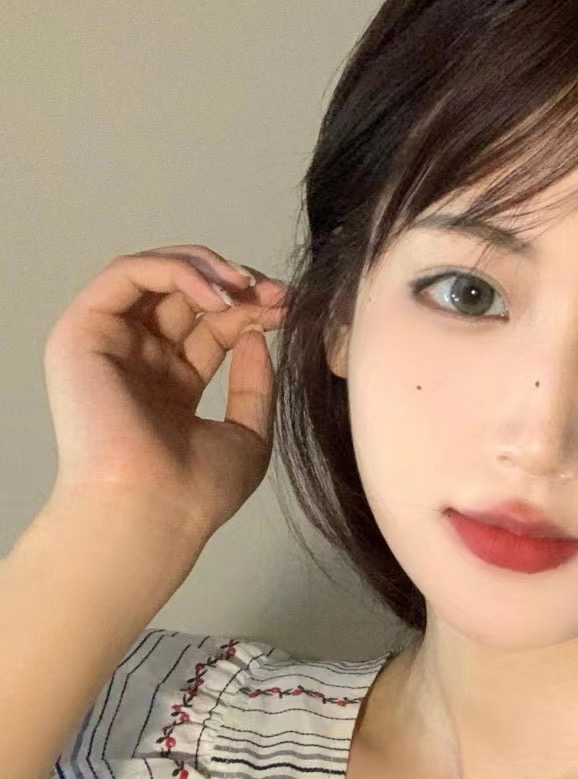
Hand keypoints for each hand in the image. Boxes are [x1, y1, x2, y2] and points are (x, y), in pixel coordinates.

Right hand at [41, 244, 289, 543]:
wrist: (154, 510)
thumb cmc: (196, 491)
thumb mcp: (248, 434)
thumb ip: (254, 384)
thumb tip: (256, 336)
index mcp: (173, 385)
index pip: (214, 325)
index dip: (253, 310)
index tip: (291, 310)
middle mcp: (139, 360)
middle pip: (187, 296)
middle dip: (236, 284)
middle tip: (277, 293)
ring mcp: (110, 344)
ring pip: (154, 274)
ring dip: (206, 268)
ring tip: (246, 287)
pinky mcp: (84, 332)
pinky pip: (127, 274)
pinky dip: (175, 270)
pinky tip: (216, 294)